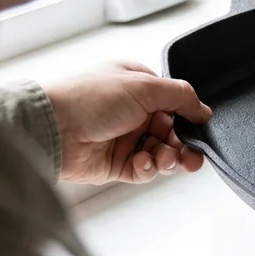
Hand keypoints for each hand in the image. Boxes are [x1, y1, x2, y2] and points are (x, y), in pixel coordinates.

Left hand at [43, 62, 212, 184]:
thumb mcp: (144, 86)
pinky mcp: (114, 163)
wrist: (50, 127)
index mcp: (138, 86)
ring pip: (160, 153)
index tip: (199, 129)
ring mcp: (123, 138)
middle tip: (192, 156)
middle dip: (183, 144)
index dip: (188, 118)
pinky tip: (141, 163)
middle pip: (172, 132)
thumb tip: (203, 110)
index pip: (175, 104)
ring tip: (165, 160)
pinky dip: (147, 168)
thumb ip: (181, 96)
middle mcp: (131, 111)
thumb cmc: (87, 98)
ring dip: (168, 158)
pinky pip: (142, 170)